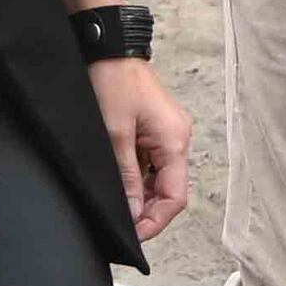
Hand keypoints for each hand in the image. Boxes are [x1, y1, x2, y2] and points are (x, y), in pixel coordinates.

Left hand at [93, 59, 193, 241]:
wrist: (108, 48)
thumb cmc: (113, 82)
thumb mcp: (115, 135)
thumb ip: (127, 178)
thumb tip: (134, 213)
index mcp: (175, 141)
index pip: (175, 197)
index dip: (155, 221)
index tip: (134, 236)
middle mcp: (177, 139)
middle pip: (170, 191)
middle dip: (148, 212)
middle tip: (123, 227)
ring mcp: (166, 134)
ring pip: (160, 179)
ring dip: (142, 197)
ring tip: (119, 209)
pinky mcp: (153, 130)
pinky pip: (151, 164)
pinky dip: (138, 180)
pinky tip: (121, 187)